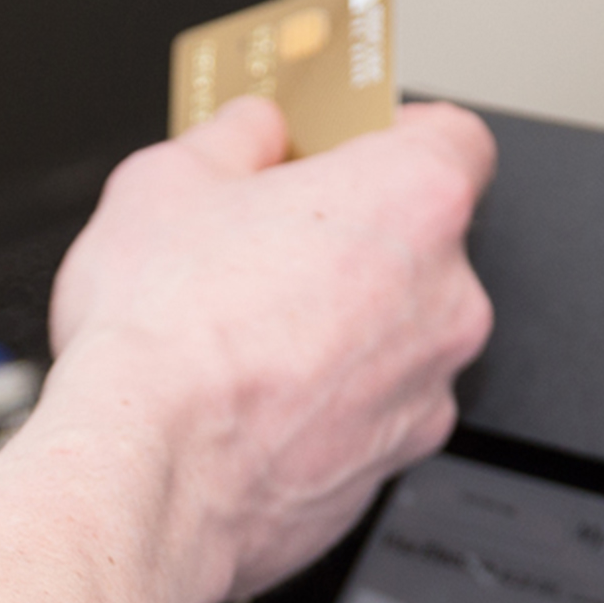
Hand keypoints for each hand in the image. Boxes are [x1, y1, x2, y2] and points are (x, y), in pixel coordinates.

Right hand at [40, 94, 497, 602]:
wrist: (148, 472)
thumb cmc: (166, 334)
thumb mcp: (169, 179)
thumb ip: (234, 136)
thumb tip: (251, 130)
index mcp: (414, 202)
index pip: (455, 138)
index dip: (394, 133)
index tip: (346, 140)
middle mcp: (445, 300)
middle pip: (419, 244)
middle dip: (351, 237)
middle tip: (268, 239)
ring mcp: (425, 391)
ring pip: (394, 336)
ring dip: (341, 326)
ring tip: (246, 329)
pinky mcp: (392, 463)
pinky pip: (367, 412)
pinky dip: (324, 402)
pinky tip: (251, 396)